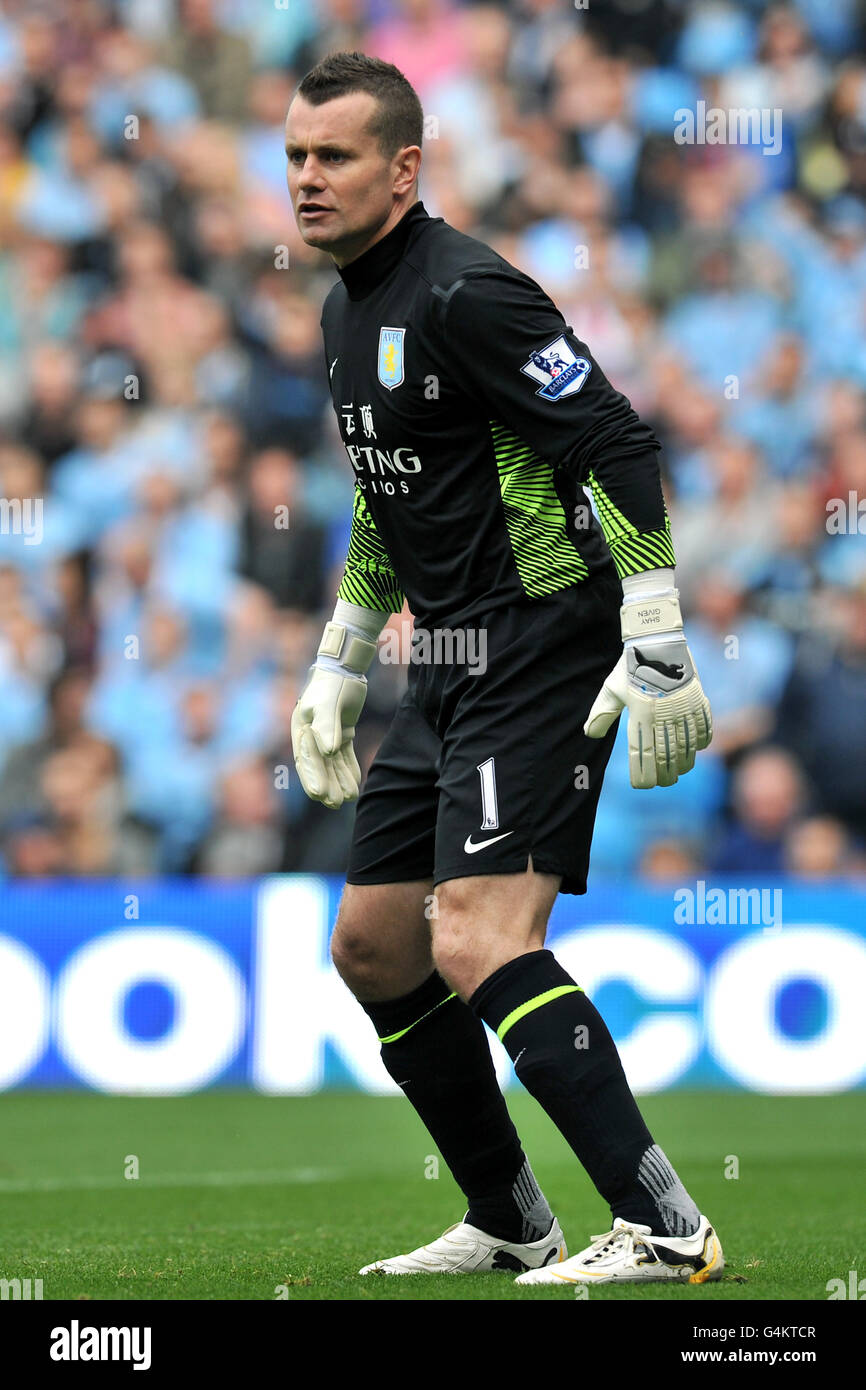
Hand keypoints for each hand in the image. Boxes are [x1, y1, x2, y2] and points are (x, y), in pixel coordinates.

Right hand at [291, 665, 366, 808]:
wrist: (344, 668)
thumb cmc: (332, 684)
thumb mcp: (328, 704)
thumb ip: (327, 727)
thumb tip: (328, 752)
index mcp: (301, 729)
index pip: (306, 759)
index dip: (313, 778)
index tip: (320, 795)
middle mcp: (311, 735)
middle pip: (319, 765)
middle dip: (327, 785)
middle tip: (335, 804)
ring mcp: (327, 735)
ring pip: (333, 763)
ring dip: (339, 780)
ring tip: (348, 799)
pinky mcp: (342, 732)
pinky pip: (344, 756)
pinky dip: (349, 769)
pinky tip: (354, 784)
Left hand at [584, 587, 711, 788]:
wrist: (657, 639)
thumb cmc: (630, 665)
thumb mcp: (612, 688)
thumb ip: (602, 712)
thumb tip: (589, 733)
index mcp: (641, 713)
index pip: (642, 753)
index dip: (643, 774)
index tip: (642, 786)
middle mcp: (663, 713)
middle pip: (667, 755)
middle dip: (665, 774)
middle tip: (663, 784)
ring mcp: (683, 707)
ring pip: (687, 745)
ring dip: (684, 763)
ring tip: (679, 772)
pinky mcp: (698, 699)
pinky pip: (704, 726)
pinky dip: (702, 741)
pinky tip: (697, 750)